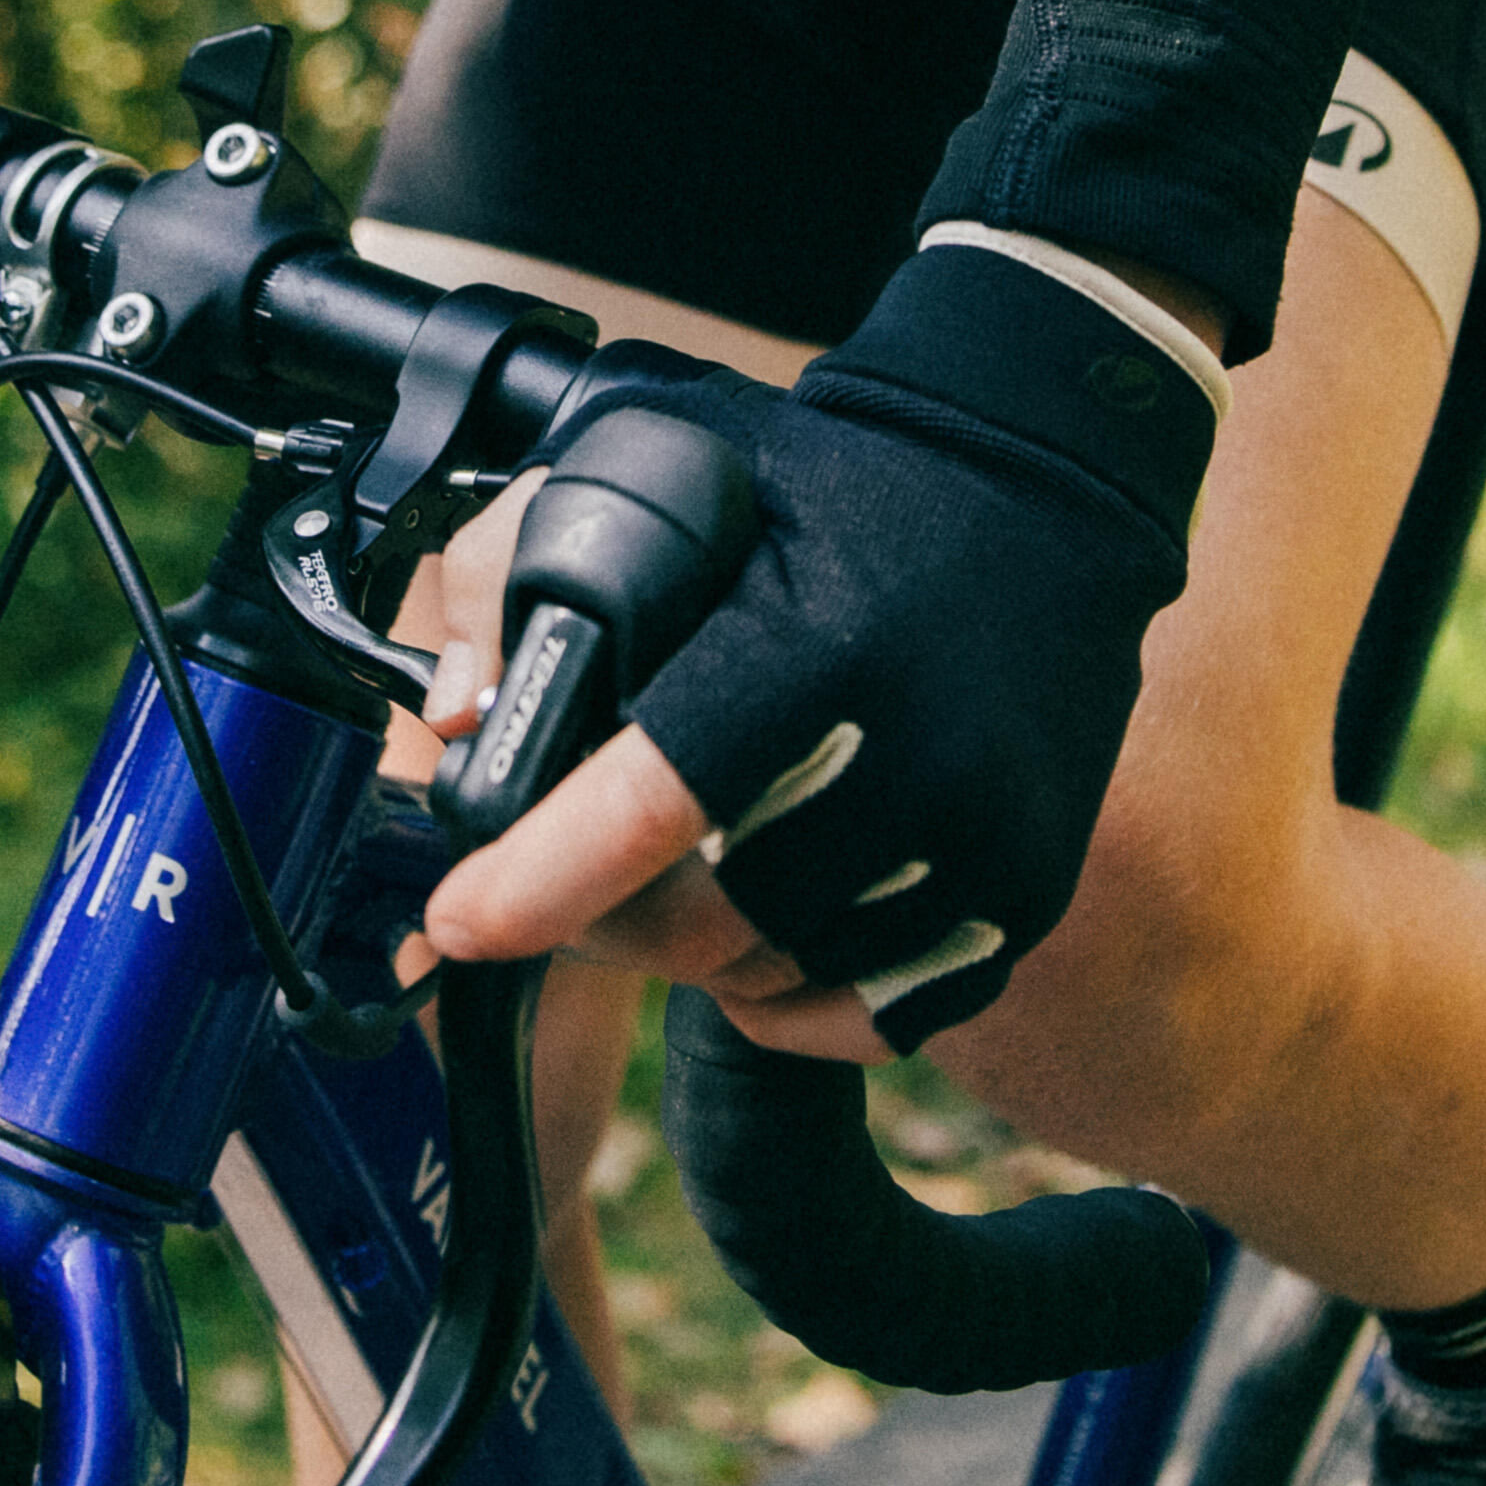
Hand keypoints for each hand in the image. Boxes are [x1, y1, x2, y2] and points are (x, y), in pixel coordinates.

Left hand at [410, 244, 1217, 1053]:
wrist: (1037, 487)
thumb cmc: (824, 488)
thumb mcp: (652, 471)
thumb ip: (516, 576)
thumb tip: (449, 721)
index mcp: (814, 650)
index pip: (656, 803)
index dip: (541, 880)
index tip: (459, 919)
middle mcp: (914, 758)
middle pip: (701, 925)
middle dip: (600, 918)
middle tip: (560, 879)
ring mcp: (983, 840)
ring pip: (777, 975)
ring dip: (696, 952)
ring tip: (675, 872)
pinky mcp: (1024, 892)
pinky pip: (871, 1015)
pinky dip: (791, 993)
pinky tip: (761, 921)